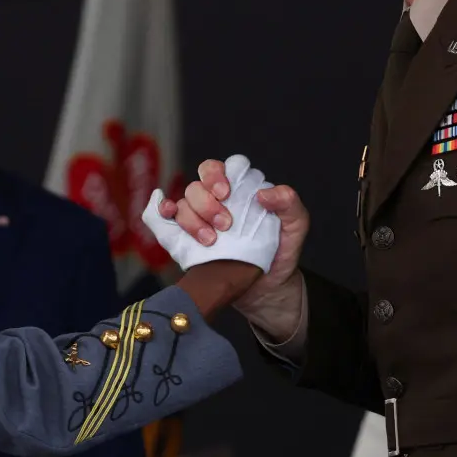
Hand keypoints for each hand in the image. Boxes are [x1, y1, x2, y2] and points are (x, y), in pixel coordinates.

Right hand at [158, 159, 309, 328]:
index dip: (215, 175)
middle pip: (196, 187)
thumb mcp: (295, 225)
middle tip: (225, 226)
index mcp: (237, 189)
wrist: (268, 288)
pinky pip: (165, 221)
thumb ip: (288, 203)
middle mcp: (213, 200)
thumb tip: (263, 194)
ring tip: (211, 242)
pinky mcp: (185, 239)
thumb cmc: (281, 251)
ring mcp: (197, 219)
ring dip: (191, 220)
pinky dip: (161, 214)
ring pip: (181, 205)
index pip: (217, 169)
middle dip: (206, 204)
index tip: (225, 194)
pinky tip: (167, 216)